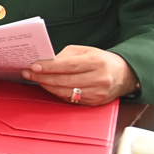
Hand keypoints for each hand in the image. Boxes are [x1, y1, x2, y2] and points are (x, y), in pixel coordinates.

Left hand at [23, 45, 137, 104]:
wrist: (124, 75)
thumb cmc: (101, 60)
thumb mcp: (85, 51)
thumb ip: (65, 56)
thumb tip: (45, 62)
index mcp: (96, 62)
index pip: (68, 66)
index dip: (49, 67)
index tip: (33, 66)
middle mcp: (99, 79)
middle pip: (64, 80)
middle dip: (43, 77)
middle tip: (28, 73)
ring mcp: (98, 93)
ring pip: (66, 92)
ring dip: (47, 86)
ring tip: (36, 79)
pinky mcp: (95, 102)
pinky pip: (71, 99)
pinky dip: (58, 93)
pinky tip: (49, 87)